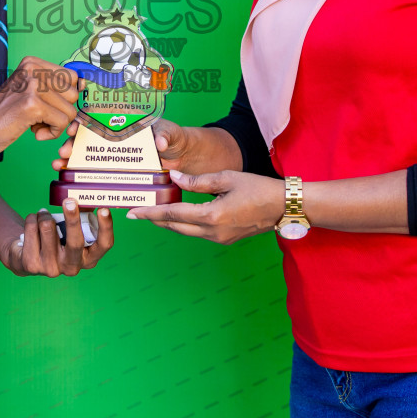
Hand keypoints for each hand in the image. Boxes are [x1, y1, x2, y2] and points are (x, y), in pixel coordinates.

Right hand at [0, 56, 83, 156]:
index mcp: (33, 62)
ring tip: (33, 123)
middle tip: (37, 117)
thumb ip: (53, 86)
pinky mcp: (33, 104)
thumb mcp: (29, 91)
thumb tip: (84, 85)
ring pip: (70, 111)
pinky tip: (34, 132)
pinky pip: (62, 123)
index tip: (48, 107)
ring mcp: (33, 85)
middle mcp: (34, 69)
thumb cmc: (4, 114)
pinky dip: (52, 133)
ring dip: (55, 124)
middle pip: (73, 94)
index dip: (65, 97)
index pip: (72, 77)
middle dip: (60, 111)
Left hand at [3, 199, 115, 276]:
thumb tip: (86, 193)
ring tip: (43, 214)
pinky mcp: (32, 264)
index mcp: (88, 259)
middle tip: (69, 201)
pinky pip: (32, 229)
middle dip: (72, 218)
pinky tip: (33, 222)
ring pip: (47, 228)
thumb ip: (81, 216)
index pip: (104, 244)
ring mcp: (52, 268)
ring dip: (44, 215)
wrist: (27, 258)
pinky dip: (31, 219)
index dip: (106, 227)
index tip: (103, 209)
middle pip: (75, 241)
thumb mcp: (72, 232)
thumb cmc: (56, 239)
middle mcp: (72, 267)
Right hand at [51, 117, 201, 171]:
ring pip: (87, 155)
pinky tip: (71, 179)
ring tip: (59, 165)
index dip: (82, 121)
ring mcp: (114, 154)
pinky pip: (99, 172)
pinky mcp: (118, 170)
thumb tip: (159, 142)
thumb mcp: (170, 133)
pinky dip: (84, 176)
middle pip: (87, 138)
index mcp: (123, 121)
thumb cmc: (173, 137)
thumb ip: (165, 135)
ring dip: (70, 159)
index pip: (97, 117)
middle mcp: (114, 137)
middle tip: (64, 152)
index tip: (74, 128)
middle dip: (72, 143)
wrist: (181, 156)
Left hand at [126, 169, 284, 244]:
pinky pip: (198, 233)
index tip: (133, 212)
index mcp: (212, 216)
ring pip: (186, 232)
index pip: (173, 215)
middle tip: (137, 212)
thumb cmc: (258, 188)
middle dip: (154, 220)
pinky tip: (180, 215)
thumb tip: (174, 178)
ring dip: (169, 222)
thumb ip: (197, 180)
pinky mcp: (225, 239)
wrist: (283, 207)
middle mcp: (213, 232)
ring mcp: (219, 239)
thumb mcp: (226, 178)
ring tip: (154, 211)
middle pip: (175, 227)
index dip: (150, 213)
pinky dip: (185, 224)